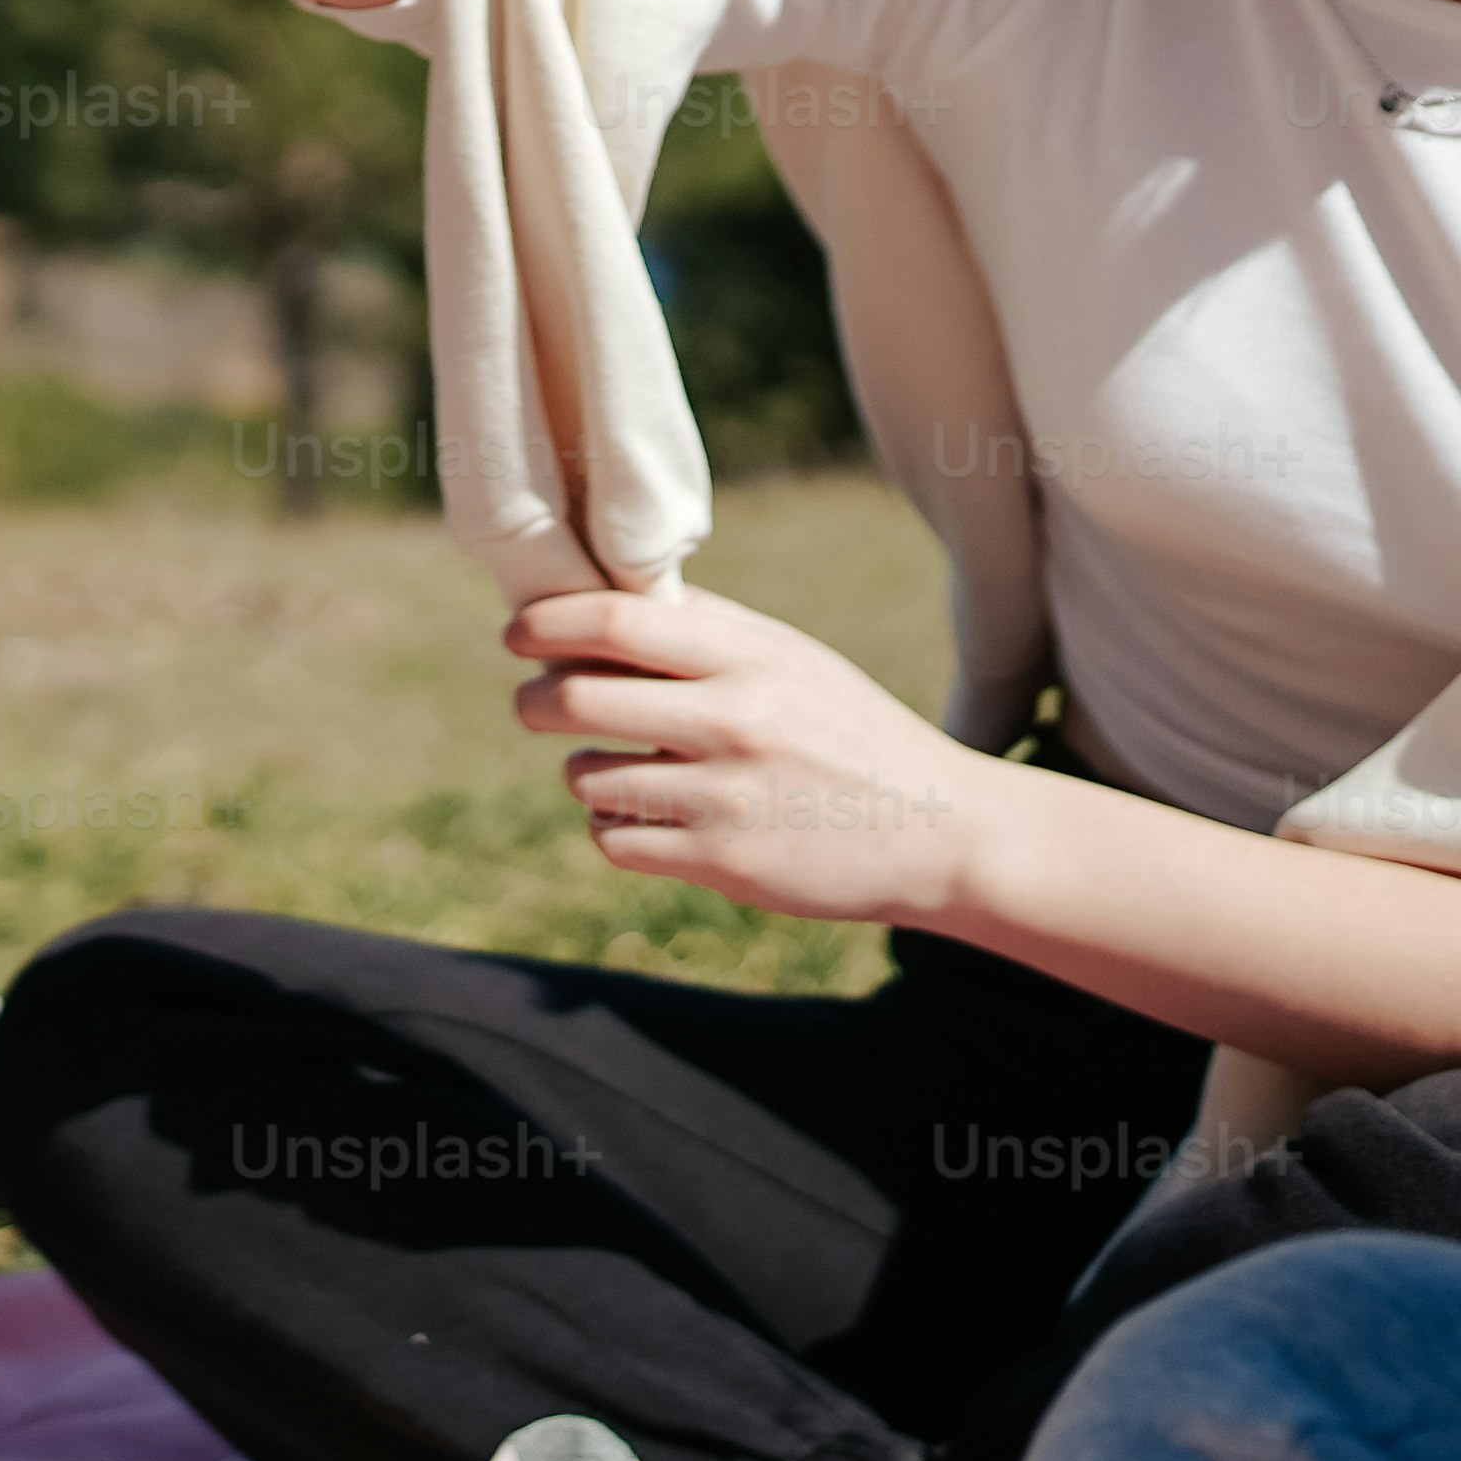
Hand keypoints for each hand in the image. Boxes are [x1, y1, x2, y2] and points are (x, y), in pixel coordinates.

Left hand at [518, 581, 1001, 929]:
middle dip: (535, 701)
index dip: (547, 621)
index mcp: (751, 656)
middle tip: (535, 704)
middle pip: (577, 698)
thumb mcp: (794, 660)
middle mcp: (735, 719)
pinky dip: (614, 828)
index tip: (517, 631)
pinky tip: (646, 817)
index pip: (616, 619)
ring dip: (583, 771)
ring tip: (615, 769)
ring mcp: (726, 796)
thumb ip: (706, 629)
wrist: (943, 833)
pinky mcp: (723, 863)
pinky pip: (614, 840)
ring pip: (587, 775)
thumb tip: (603, 597)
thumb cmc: (855, 734)